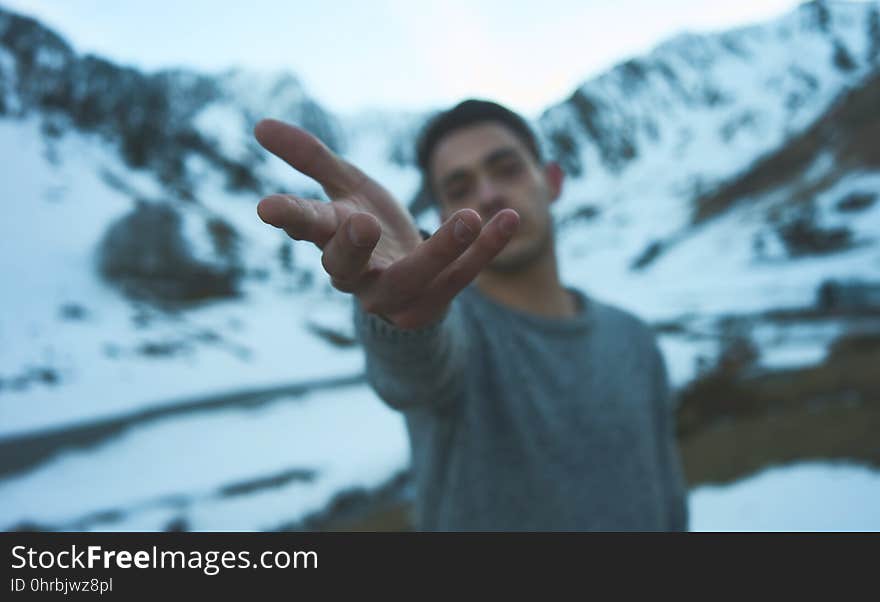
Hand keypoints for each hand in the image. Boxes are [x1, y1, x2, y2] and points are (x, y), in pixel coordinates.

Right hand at [253, 118, 519, 328]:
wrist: (405, 280)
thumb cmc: (366, 226)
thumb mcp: (346, 187)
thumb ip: (312, 157)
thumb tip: (259, 125)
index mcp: (330, 241)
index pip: (305, 228)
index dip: (288, 218)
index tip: (266, 208)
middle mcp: (355, 276)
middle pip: (346, 268)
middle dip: (353, 247)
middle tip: (361, 222)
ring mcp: (392, 297)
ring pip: (413, 279)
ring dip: (442, 249)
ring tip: (469, 215)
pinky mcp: (429, 306)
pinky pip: (460, 279)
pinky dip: (485, 251)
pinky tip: (508, 218)